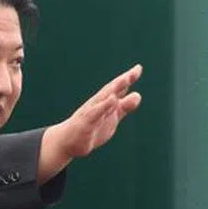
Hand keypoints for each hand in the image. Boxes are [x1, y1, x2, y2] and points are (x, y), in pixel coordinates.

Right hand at [39, 65, 142, 179]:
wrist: (68, 141)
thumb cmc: (91, 127)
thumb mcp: (112, 117)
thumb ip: (124, 106)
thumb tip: (137, 95)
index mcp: (106, 101)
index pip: (118, 88)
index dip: (128, 78)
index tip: (139, 68)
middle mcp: (98, 103)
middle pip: (112, 89)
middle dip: (123, 80)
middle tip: (136, 70)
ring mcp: (92, 111)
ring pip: (104, 98)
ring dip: (114, 89)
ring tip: (125, 80)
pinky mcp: (86, 122)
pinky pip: (95, 113)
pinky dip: (104, 106)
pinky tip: (112, 100)